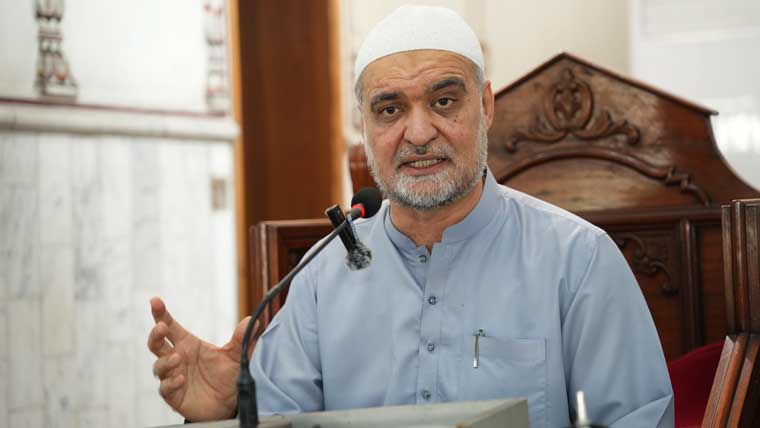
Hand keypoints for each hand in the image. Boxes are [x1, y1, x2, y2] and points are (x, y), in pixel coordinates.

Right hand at [147, 297, 257, 420]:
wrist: (228, 404)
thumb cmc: (227, 375)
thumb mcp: (236, 356)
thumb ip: (241, 339)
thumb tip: (252, 320)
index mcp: (188, 344)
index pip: (171, 326)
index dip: (161, 314)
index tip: (156, 300)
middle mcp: (178, 358)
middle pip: (157, 343)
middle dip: (156, 334)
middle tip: (162, 327)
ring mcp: (173, 376)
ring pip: (158, 366)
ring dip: (166, 361)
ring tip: (178, 358)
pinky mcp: (174, 395)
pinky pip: (165, 388)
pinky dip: (171, 382)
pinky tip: (180, 379)